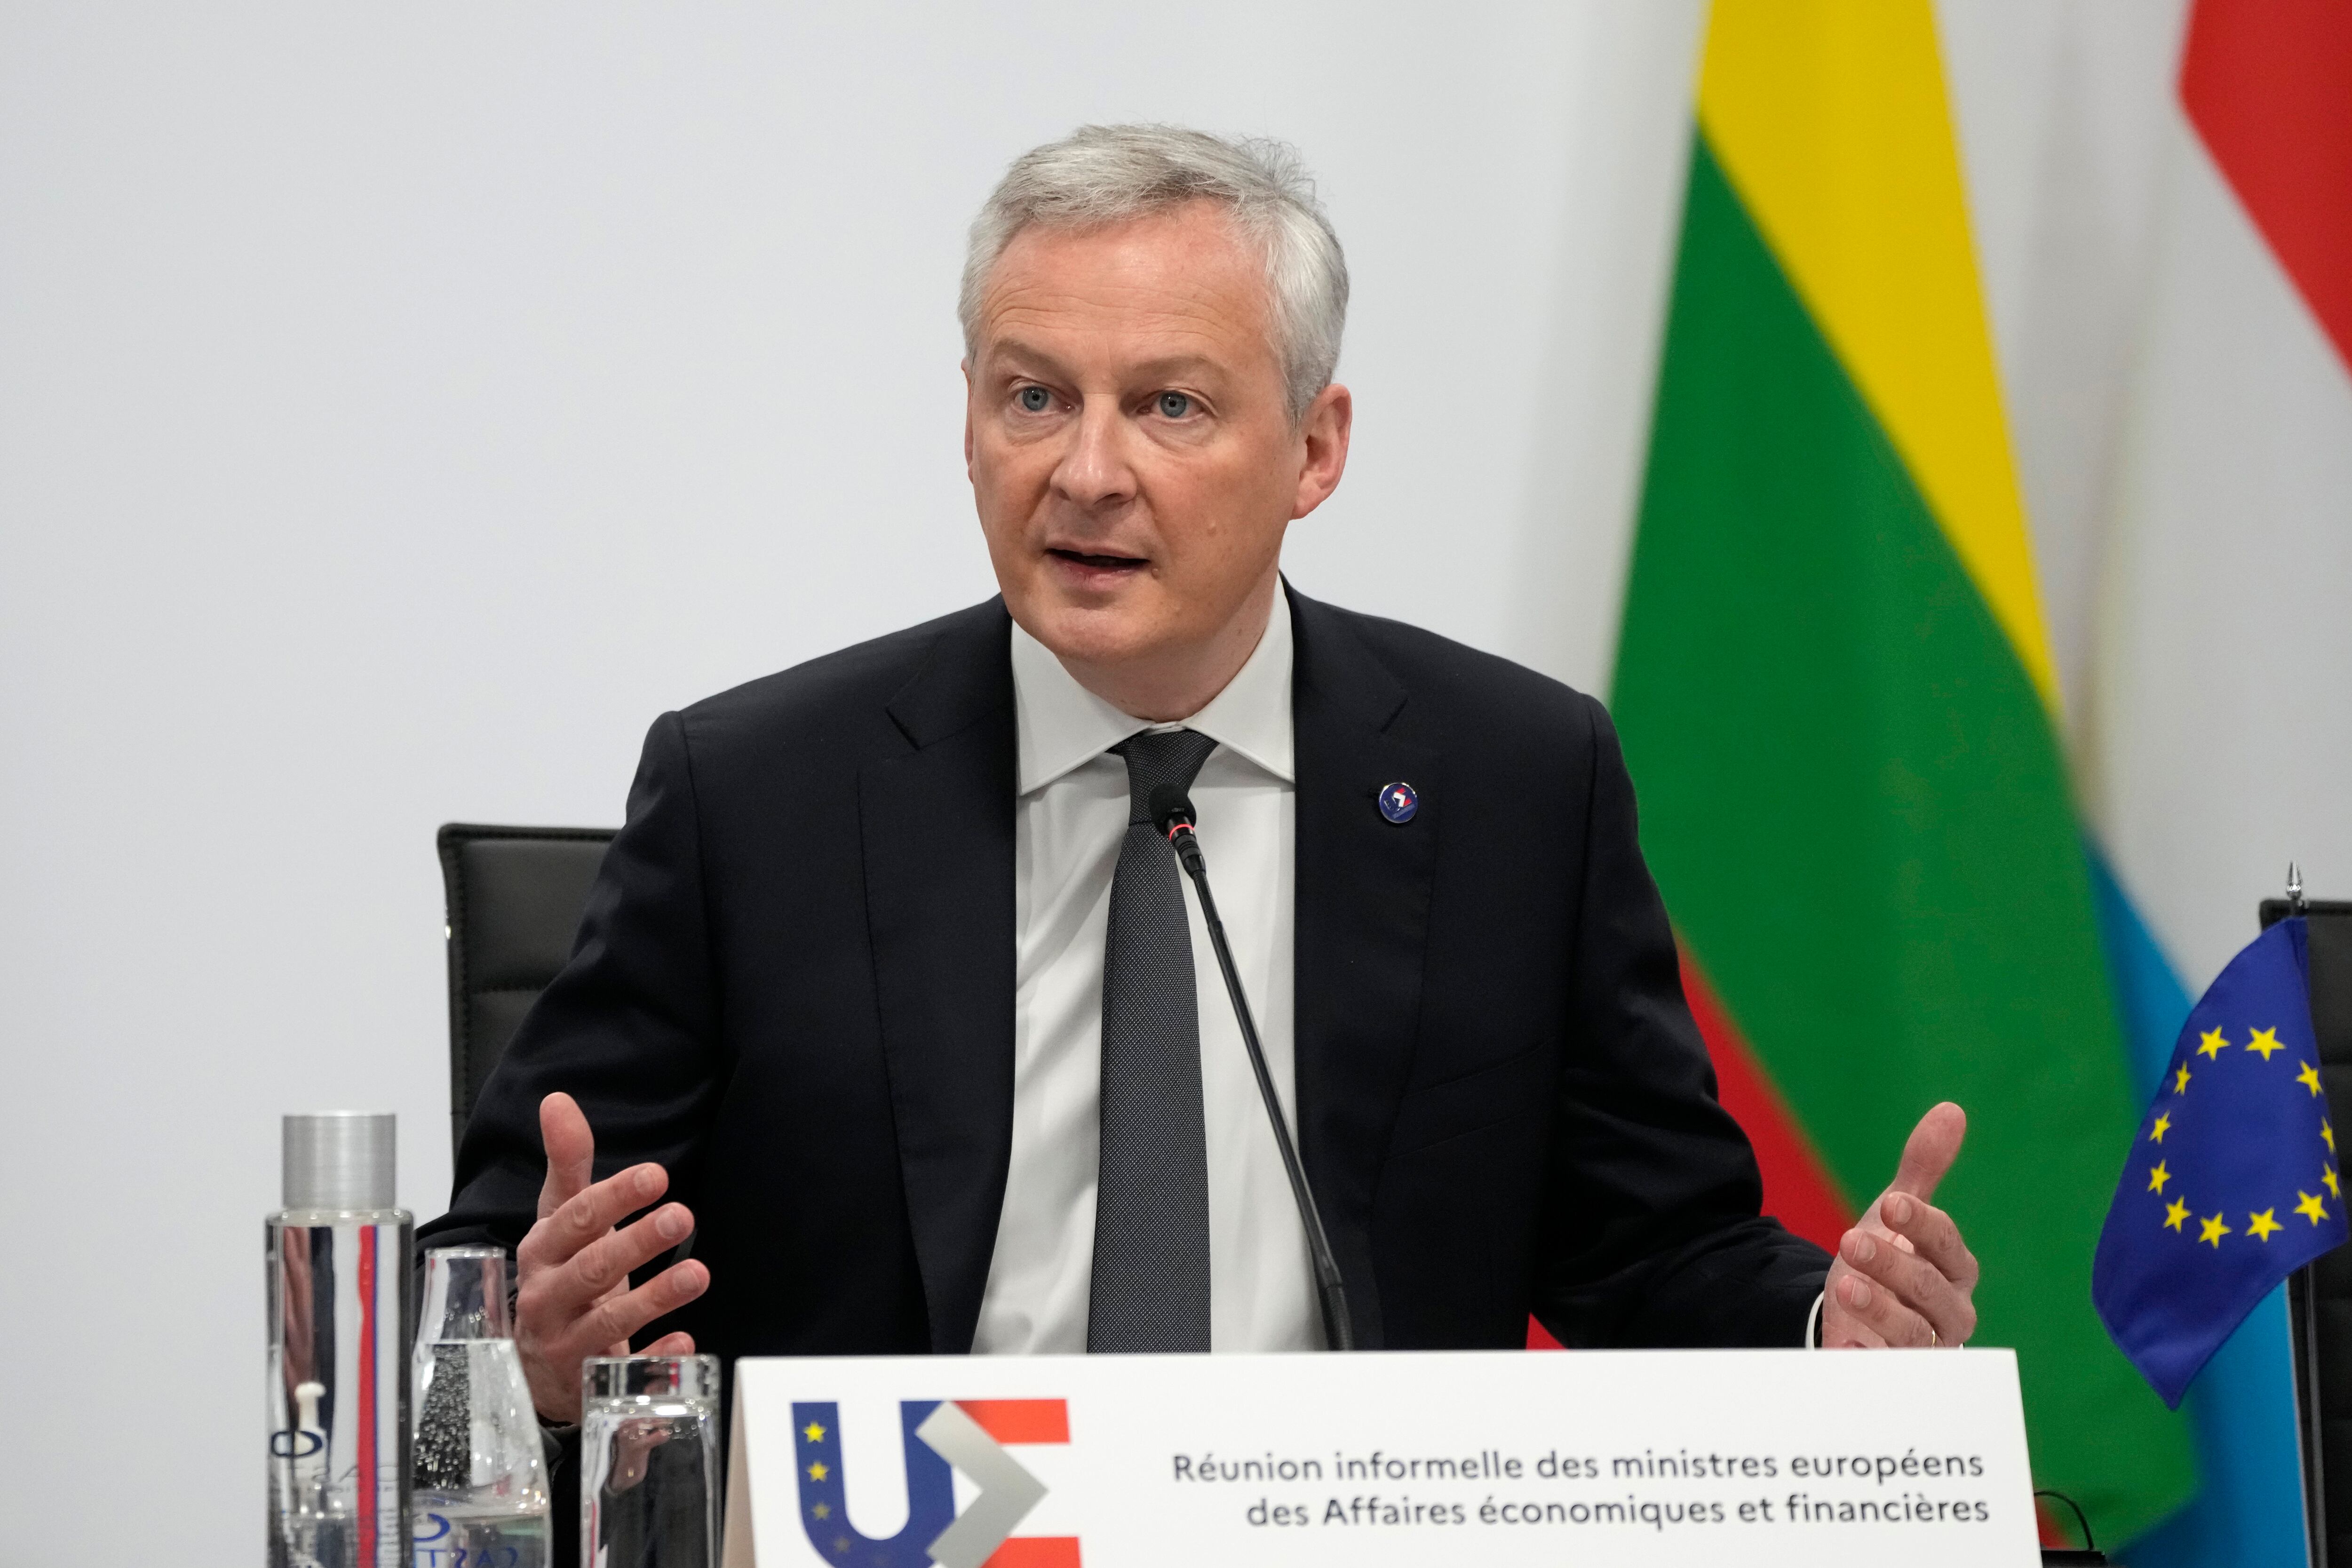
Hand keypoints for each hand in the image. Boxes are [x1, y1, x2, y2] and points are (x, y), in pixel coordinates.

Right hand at [515, 1092, 710, 1421]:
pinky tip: (685, 1342)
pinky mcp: (591, 1383)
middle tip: (681, 1217)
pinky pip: (623, 1374)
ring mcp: (568, 1344)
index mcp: (542, 1253)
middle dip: (636, 1243)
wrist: (534, 1366)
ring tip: (697, 1273)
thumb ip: (567, 1163)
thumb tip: (558, 1101)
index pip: (573, 1220)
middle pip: (592, 1269)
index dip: (612, 1197)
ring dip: (654, 1297)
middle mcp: (548, 1299)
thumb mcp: (560, 1220)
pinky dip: (654, 1360)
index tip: (654, 1176)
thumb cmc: (559, 1278)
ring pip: (609, 1323)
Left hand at [1820, 1102, 1978, 1348]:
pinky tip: (1846, 1345)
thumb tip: (1950, 1110)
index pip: (1948, 1245)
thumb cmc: (1892, 1259)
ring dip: (1880, 1310)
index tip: (1890, 1203)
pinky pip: (1886, 1373)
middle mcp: (1949, 1311)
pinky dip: (1866, 1360)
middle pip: (1929, 1289)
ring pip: (1913, 1333)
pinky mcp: (1892, 1372)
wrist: (1861, 1313)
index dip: (1922, 1224)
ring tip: (1846, 1286)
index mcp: (1955, 1269)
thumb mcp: (1898, 1213)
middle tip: (1850, 1240)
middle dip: (1892, 1264)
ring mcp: (1924, 1347)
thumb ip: (1923, 1167)